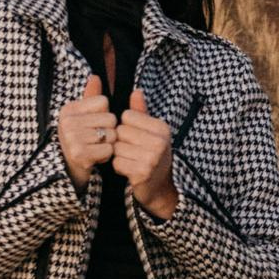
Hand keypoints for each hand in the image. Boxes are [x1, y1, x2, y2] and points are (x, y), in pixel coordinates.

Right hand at [57, 71, 117, 181]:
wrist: (68, 170)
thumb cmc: (80, 139)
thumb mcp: (83, 116)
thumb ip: (91, 97)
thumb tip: (95, 77)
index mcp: (68, 109)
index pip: (104, 102)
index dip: (104, 114)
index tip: (92, 125)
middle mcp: (67, 122)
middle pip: (110, 119)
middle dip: (109, 131)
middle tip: (95, 140)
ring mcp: (72, 138)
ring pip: (111, 135)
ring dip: (108, 144)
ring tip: (95, 148)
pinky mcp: (79, 154)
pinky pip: (109, 150)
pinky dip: (106, 156)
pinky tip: (95, 158)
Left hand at [113, 86, 177, 218]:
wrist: (159, 187)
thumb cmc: (151, 155)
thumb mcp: (149, 132)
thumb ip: (141, 112)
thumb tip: (136, 91)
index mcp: (161, 127)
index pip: (126, 116)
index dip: (125, 127)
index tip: (135, 137)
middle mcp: (160, 141)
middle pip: (120, 131)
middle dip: (121, 142)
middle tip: (133, 151)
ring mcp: (152, 157)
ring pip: (116, 147)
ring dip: (119, 155)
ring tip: (131, 160)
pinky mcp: (142, 172)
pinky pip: (116, 162)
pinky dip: (119, 167)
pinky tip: (129, 170)